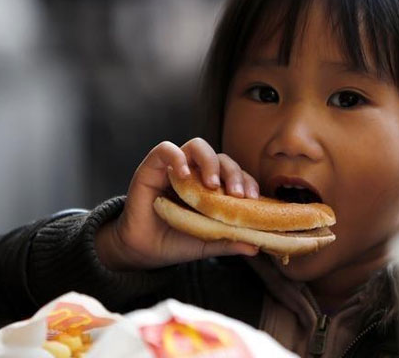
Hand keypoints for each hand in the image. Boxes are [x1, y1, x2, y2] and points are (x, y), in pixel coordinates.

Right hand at [96, 138, 259, 270]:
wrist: (142, 251)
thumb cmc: (176, 242)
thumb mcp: (207, 243)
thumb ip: (229, 241)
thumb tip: (256, 247)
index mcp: (212, 187)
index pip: (235, 173)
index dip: (247, 181)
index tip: (252, 198)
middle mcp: (196, 173)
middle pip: (221, 158)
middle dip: (234, 173)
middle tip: (237, 195)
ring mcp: (175, 168)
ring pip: (198, 146)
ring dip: (210, 162)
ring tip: (213, 185)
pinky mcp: (152, 167)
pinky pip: (166, 149)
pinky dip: (177, 157)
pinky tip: (183, 174)